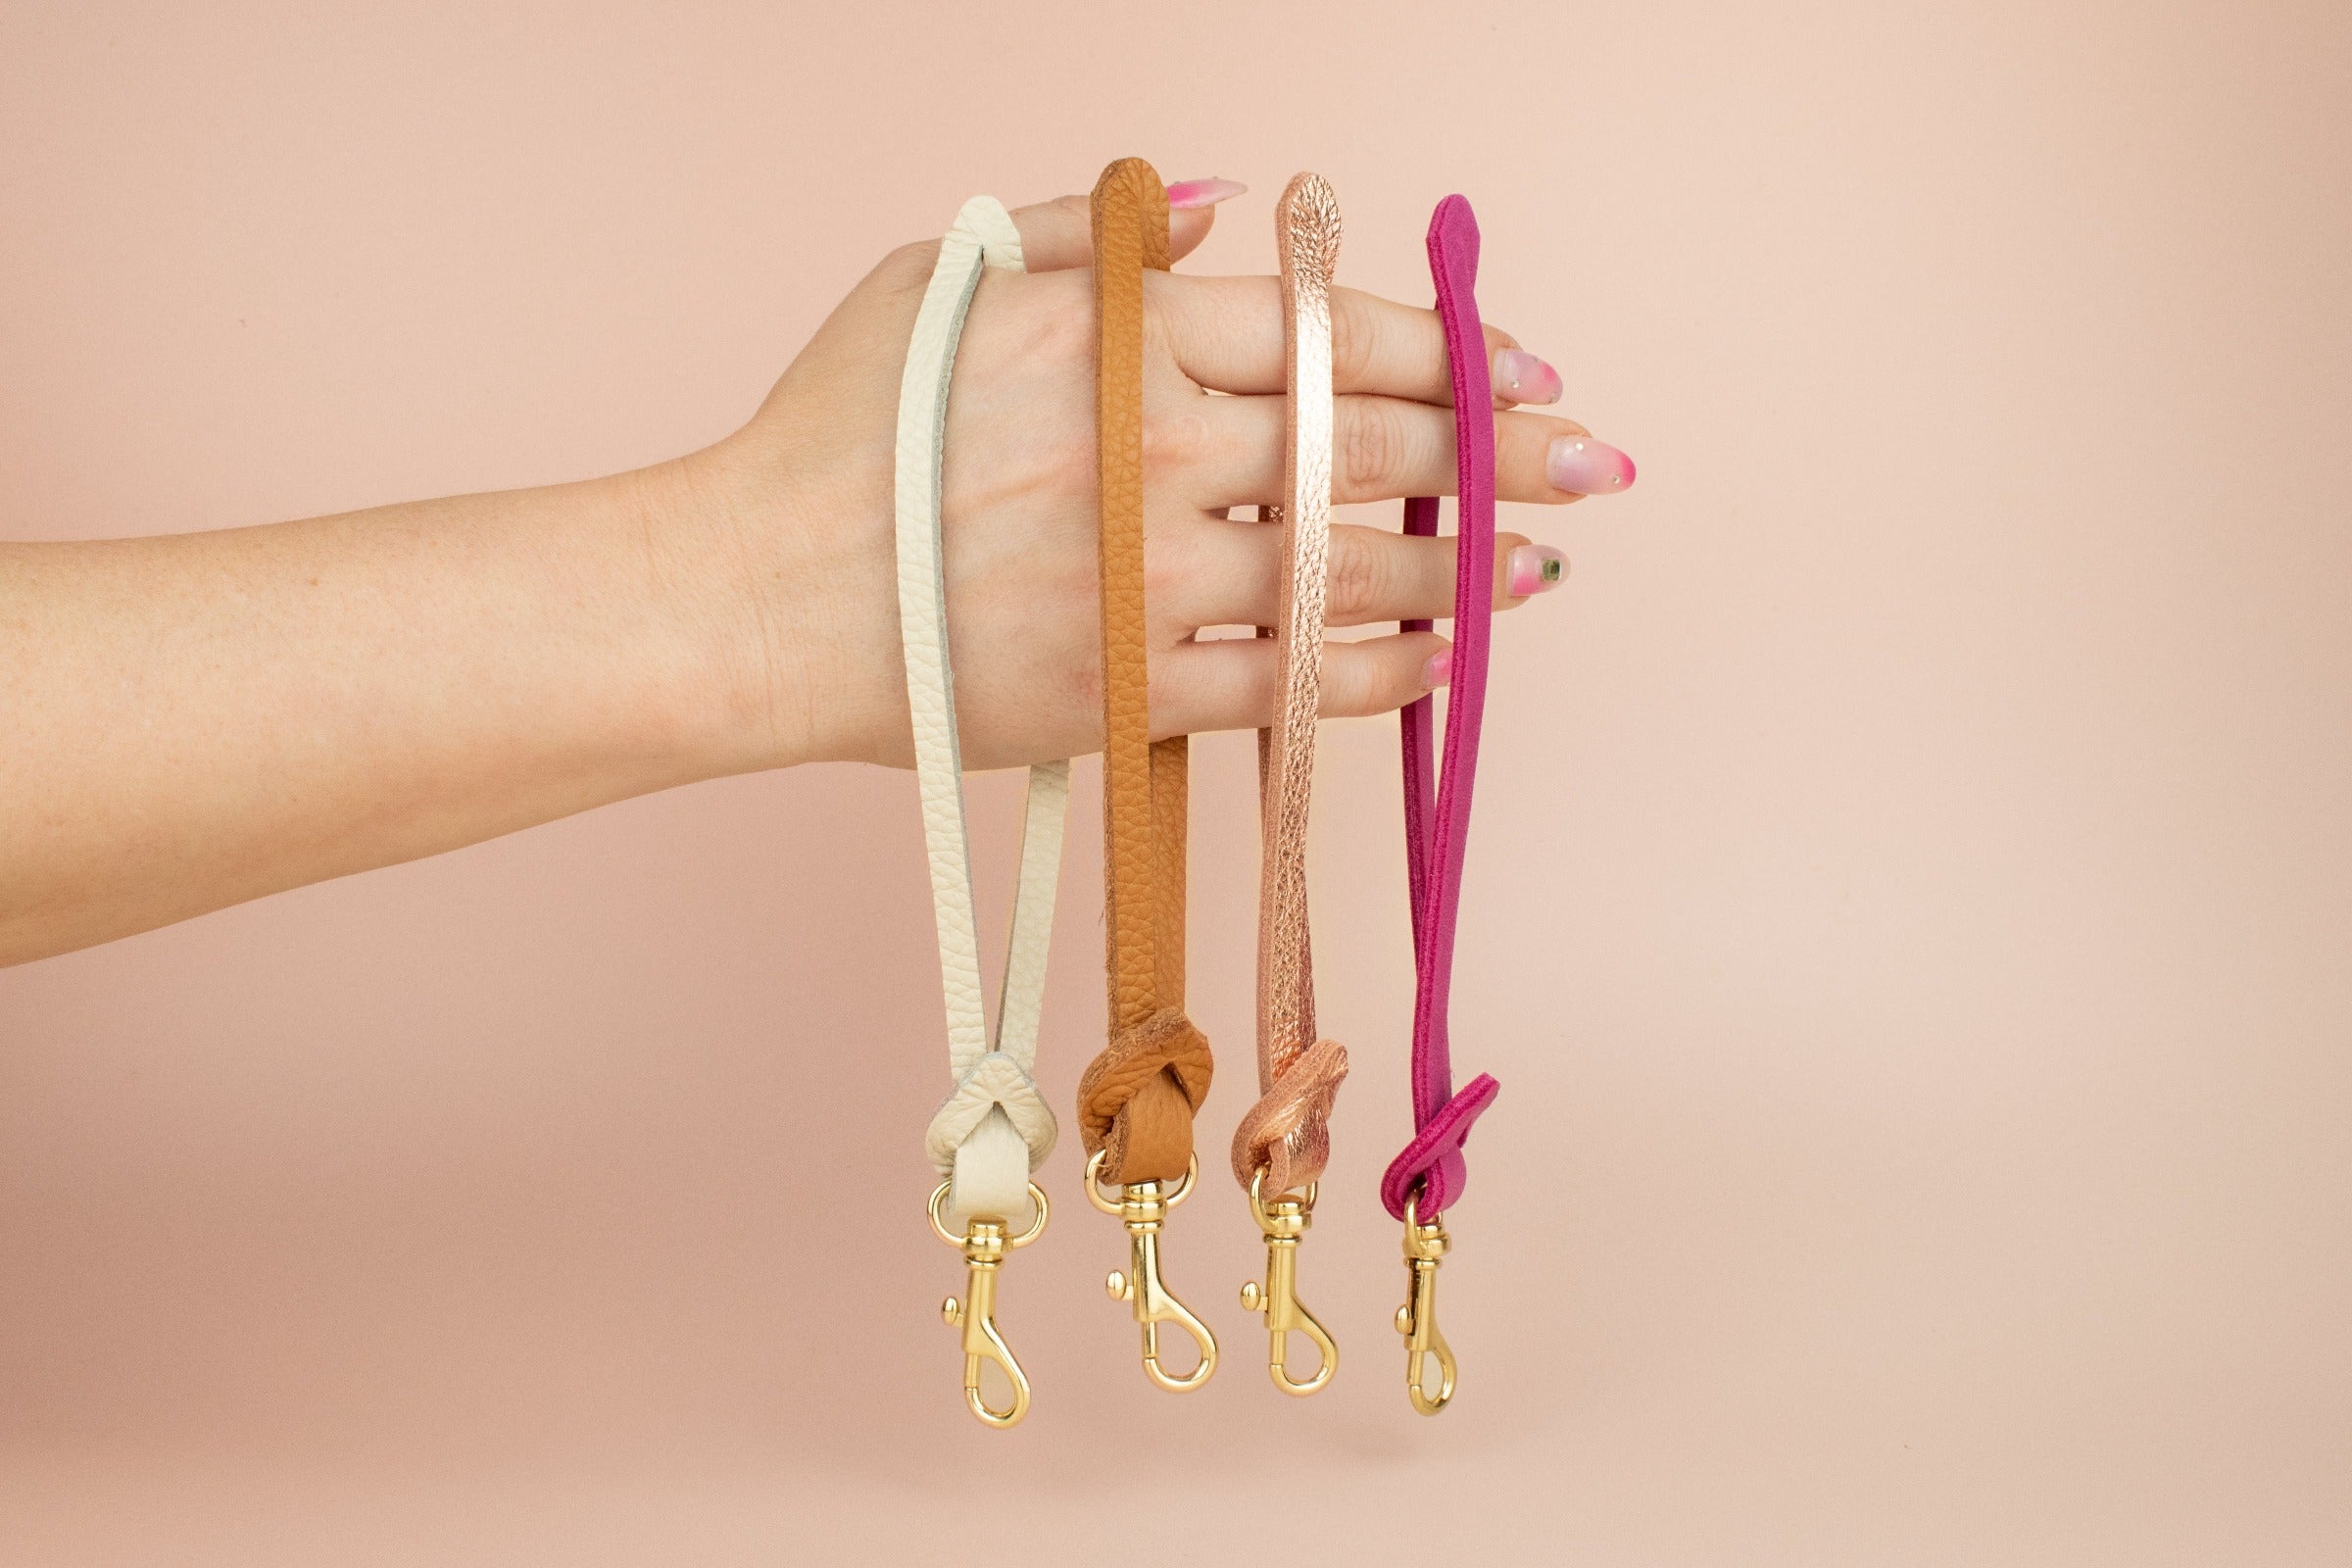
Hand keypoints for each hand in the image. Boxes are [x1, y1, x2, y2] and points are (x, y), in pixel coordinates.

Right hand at [673, 180, 1633, 772]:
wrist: (751, 600)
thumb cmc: (835, 433)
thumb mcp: (939, 277)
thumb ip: (1089, 225)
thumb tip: (1230, 202)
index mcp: (1118, 335)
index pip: (1331, 332)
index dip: (1450, 352)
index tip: (1525, 372)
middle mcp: (1152, 450)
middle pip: (1374, 445)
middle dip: (1505, 453)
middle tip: (1594, 467)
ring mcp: (1149, 578)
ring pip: (1358, 569)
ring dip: (1466, 567)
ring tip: (1533, 568)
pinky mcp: (1131, 690)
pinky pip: (1296, 685)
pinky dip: (1383, 673)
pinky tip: (1437, 657)